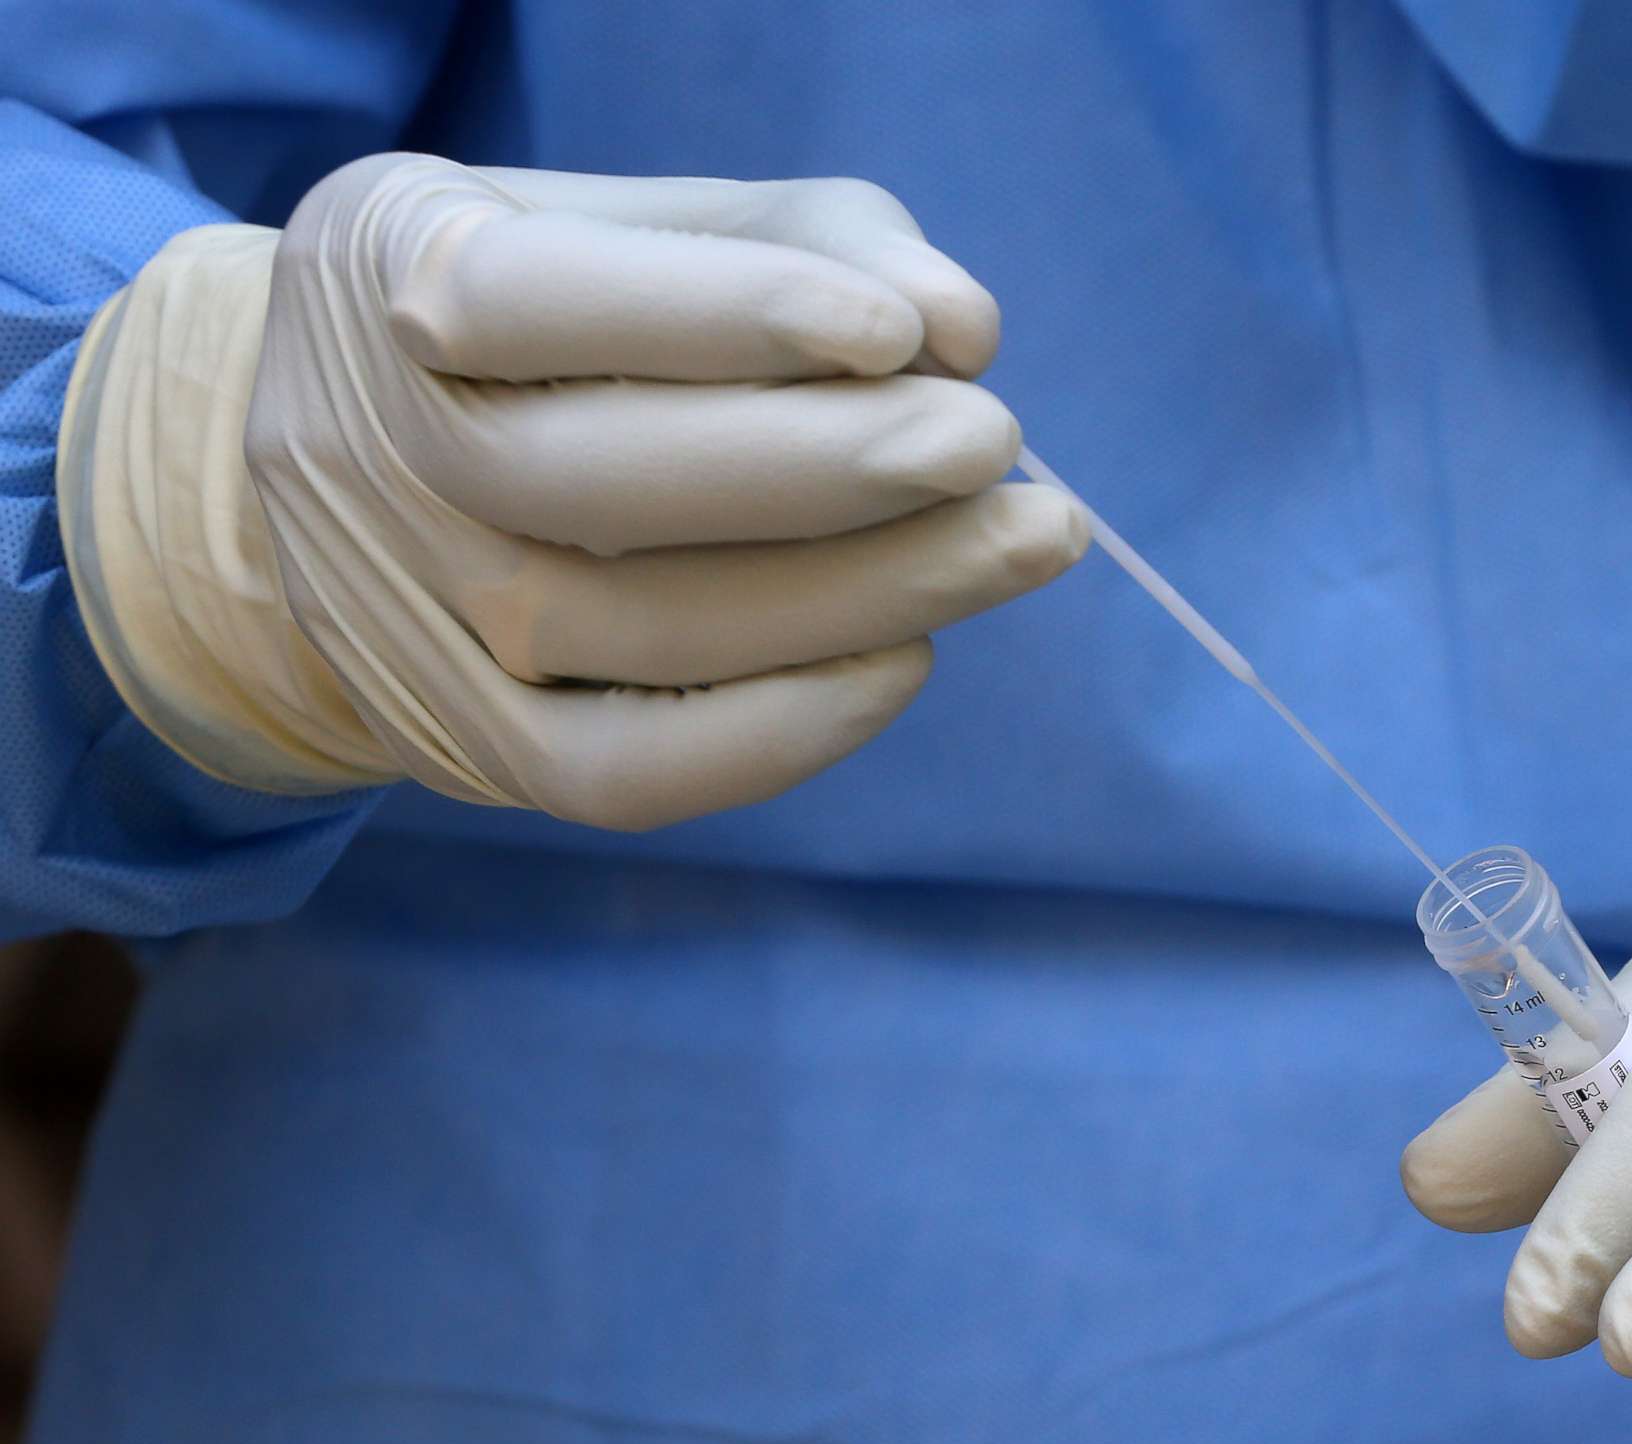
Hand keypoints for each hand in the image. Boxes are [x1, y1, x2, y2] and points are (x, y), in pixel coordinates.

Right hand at [60, 154, 1087, 827]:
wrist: (366, 471)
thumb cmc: (566, 321)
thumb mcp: (650, 227)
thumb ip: (811, 241)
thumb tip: (965, 333)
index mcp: (397, 267)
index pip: (536, 299)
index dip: (729, 315)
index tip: (905, 334)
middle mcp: (369, 450)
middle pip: (602, 483)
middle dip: (833, 469)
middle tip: (997, 448)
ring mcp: (409, 616)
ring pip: (637, 632)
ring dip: (858, 596)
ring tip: (1014, 542)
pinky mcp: (469, 743)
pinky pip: (626, 777)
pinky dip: (783, 730)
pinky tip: (906, 659)